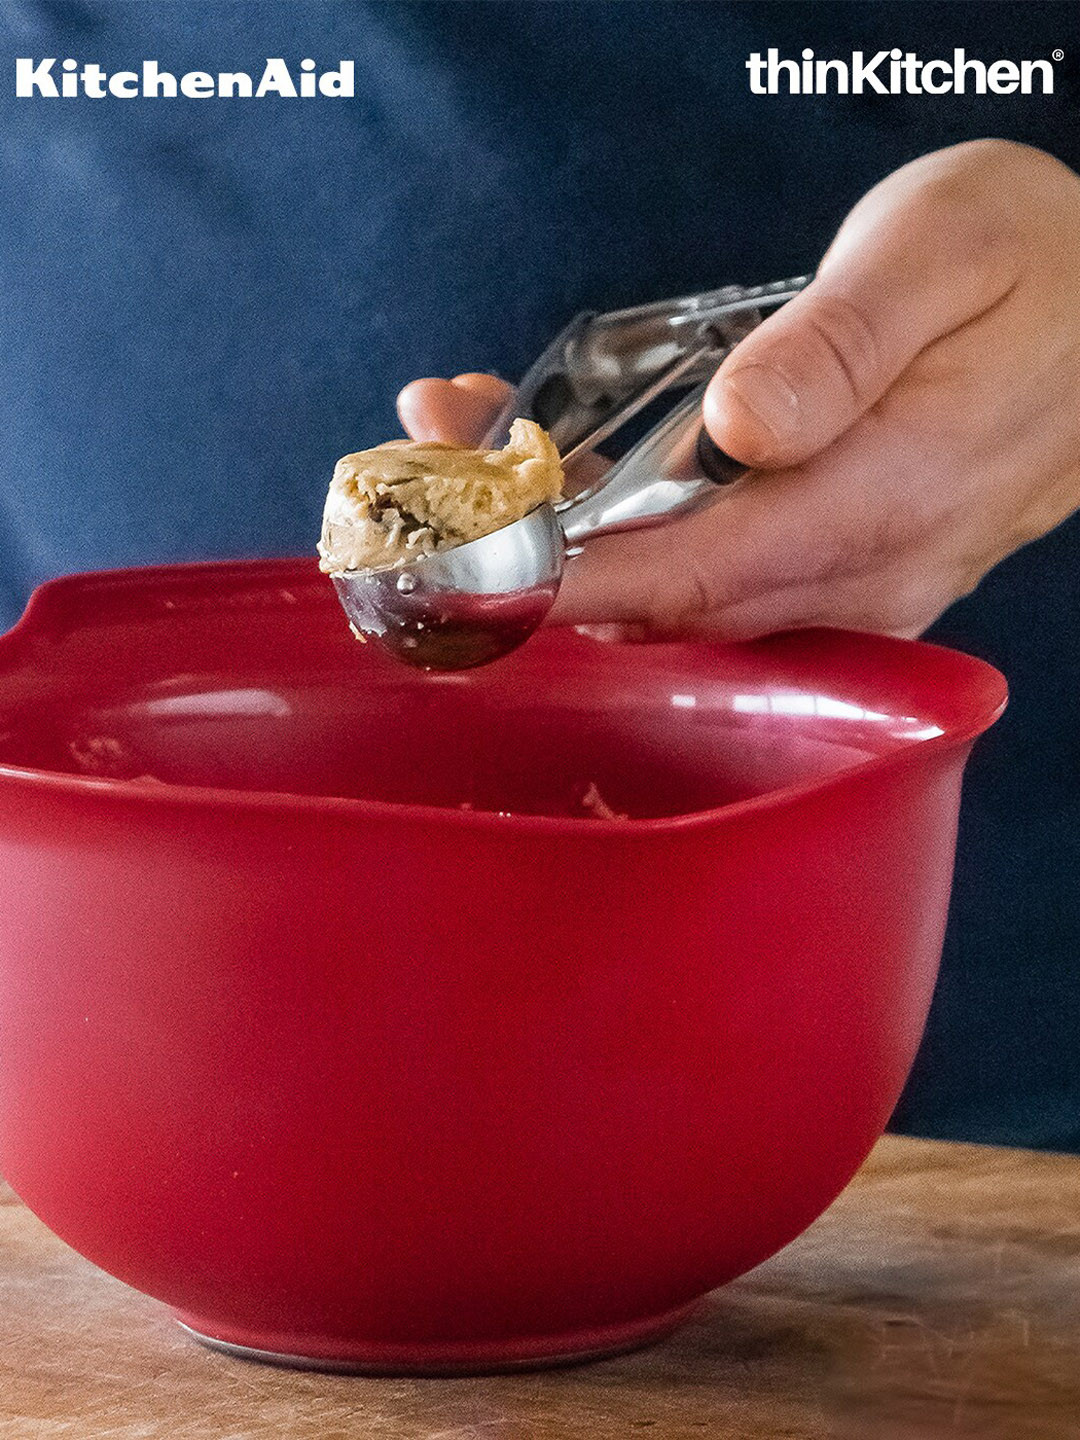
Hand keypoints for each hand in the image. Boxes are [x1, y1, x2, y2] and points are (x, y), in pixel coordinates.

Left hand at [397, 140, 1079, 639]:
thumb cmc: (1038, 268)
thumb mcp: (943, 248)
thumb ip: (841, 342)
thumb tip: (742, 424)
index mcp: (883, 500)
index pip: (694, 576)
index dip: (567, 583)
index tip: (464, 575)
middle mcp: (863, 575)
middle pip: (667, 604)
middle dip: (534, 552)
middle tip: (434, 467)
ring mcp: (854, 590)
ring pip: (683, 603)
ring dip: (568, 545)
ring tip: (476, 449)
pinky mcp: (844, 579)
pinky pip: (720, 587)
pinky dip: (629, 547)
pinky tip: (574, 483)